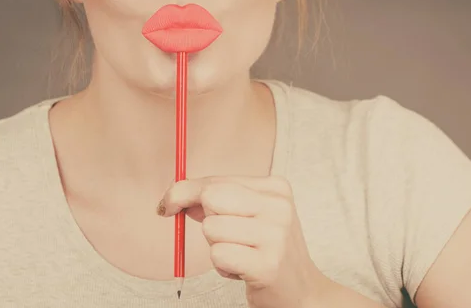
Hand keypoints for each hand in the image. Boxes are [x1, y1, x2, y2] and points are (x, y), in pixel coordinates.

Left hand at [157, 175, 327, 307]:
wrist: (301, 289)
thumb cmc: (267, 249)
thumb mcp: (250, 215)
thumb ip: (217, 201)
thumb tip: (175, 197)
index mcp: (275, 188)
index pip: (215, 181)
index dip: (183, 192)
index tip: (169, 204)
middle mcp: (279, 207)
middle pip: (211, 198)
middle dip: (205, 219)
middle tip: (223, 237)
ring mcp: (275, 236)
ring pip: (211, 228)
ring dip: (216, 247)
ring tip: (240, 254)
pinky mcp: (267, 265)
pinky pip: (218, 255)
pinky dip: (222, 266)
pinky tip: (242, 269)